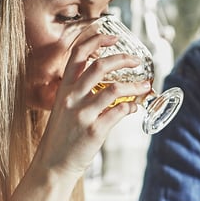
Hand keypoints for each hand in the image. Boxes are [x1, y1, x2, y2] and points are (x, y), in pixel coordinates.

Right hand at [35, 24, 151, 179]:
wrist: (53, 164)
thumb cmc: (62, 138)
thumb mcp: (65, 110)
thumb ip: (82, 96)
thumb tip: (109, 89)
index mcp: (64, 89)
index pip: (77, 54)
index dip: (96, 40)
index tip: (112, 36)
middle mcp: (72, 97)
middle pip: (99, 66)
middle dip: (121, 58)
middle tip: (136, 59)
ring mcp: (83, 113)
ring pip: (114, 89)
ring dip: (134, 85)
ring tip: (146, 85)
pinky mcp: (95, 130)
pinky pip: (119, 112)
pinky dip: (131, 107)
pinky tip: (135, 107)